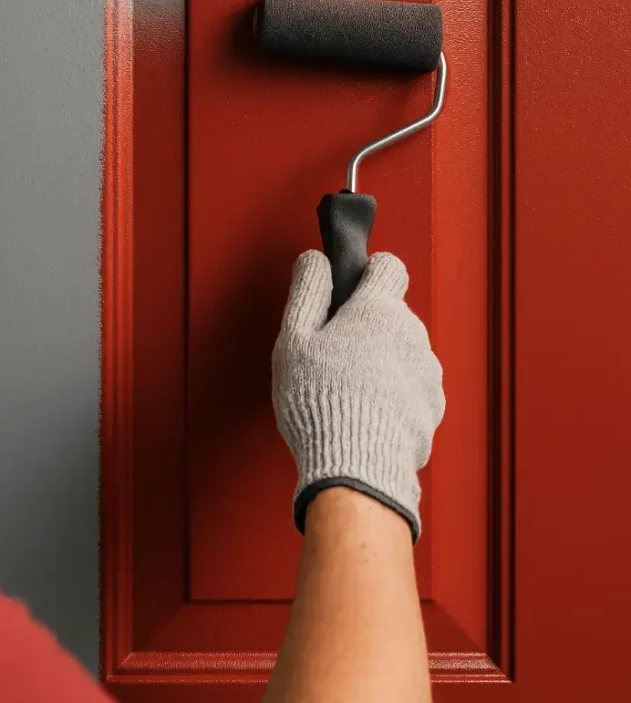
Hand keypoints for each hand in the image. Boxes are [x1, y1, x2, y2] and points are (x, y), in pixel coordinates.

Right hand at [272, 249, 444, 540]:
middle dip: (369, 327)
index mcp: (379, 309)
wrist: (355, 470)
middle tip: (335, 355)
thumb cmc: (318, 400)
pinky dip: (394, 397)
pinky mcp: (433, 410)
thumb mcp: (295, 340)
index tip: (350, 292)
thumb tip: (314, 260)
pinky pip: (412, 390)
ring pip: (405, 353)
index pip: (389, 268)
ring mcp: (428, 374)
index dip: (369, 274)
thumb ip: (307, 292)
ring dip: (383, 362)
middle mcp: (413, 334)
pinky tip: (366, 417)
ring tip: (349, 393)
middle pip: (394, 314)